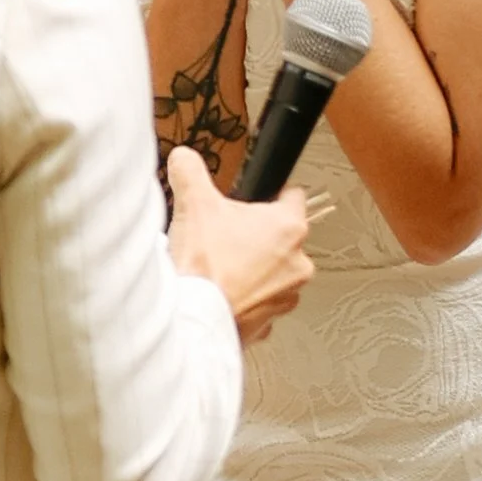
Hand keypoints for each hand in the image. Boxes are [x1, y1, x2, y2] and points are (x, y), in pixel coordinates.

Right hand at [166, 148, 311, 342]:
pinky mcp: (270, 322)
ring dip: (254, 268)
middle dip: (256, 235)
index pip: (293, 196)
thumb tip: (184, 158)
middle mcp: (298, 263)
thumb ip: (190, 170)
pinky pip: (261, 301)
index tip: (255, 199)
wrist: (193, 318)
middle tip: (227, 235)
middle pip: (281, 237)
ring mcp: (286, 296)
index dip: (271, 193)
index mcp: (289, 227)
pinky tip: (222, 291)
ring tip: (222, 266)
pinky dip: (245, 297)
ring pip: (274, 271)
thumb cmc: (204, 265)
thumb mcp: (193, 202)